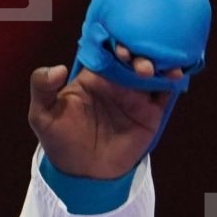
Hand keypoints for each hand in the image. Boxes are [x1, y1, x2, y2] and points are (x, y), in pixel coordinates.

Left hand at [28, 43, 183, 178]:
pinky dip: (173, 80)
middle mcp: (117, 80)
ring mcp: (136, 96)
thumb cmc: (60, 141)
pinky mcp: (151, 113)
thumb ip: (42, 87)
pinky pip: (166, 92)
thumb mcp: (42, 114)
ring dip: (157, 62)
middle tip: (135, 60)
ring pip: (152, 69)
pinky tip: (175, 74)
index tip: (117, 46)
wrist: (82, 174)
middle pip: (133, 56)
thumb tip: (57, 68)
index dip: (113, 42)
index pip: (107, 50)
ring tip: (150, 69)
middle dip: (137, 51)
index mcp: (94, 75)